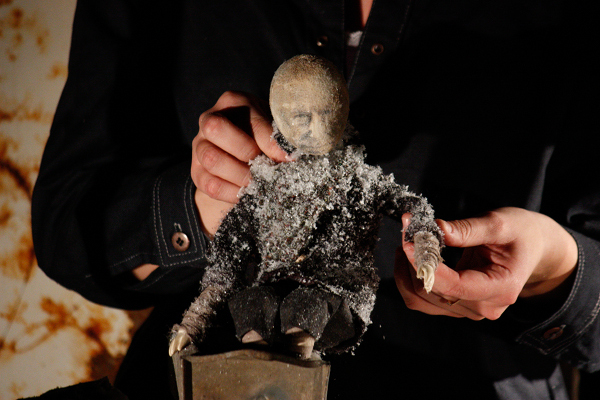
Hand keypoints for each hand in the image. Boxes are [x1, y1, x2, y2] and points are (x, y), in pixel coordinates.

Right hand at [191, 91, 287, 235]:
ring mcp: (199, 146)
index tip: (287, 157)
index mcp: (232, 102)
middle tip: (266, 167)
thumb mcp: (272, 128)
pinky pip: (210, 184)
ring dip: (240, 175)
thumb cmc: (262, 136)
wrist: (242, 154)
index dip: (268, 140)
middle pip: (215, 128)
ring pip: (211, 159)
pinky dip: (232, 193)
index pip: (248, 117)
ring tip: (260, 183)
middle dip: (245, 151)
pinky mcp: (197, 172)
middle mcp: (209, 119)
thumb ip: (278, 137)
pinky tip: (248, 195)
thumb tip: (290, 157)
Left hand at [395, 207, 578, 319]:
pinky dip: (411, 278)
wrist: (534, 248)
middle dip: (412, 262)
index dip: (425, 265)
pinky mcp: (456, 305)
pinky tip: (410, 256)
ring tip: (406, 243)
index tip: (408, 242)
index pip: (453, 286)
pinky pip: (423, 299)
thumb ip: (468, 229)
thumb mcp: (501, 223)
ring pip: (421, 299)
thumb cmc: (522, 234)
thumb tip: (436, 229)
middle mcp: (483, 307)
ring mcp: (468, 309)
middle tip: (406, 232)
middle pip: (432, 294)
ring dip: (406, 272)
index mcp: (500, 289)